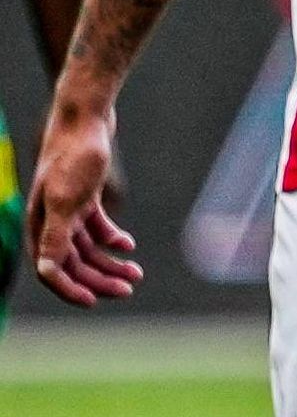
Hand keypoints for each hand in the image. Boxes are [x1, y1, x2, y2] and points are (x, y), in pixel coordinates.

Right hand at [28, 89, 139, 304]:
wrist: (85, 116)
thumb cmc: (74, 154)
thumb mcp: (67, 199)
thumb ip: (57, 236)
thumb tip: (48, 272)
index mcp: (39, 224)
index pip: (50, 269)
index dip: (70, 288)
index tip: (96, 301)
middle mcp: (50, 220)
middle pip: (73, 262)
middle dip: (99, 278)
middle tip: (129, 288)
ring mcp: (67, 209)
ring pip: (87, 248)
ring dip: (110, 262)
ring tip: (135, 273)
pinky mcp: (84, 197)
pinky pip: (96, 228)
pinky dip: (112, 239)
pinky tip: (128, 245)